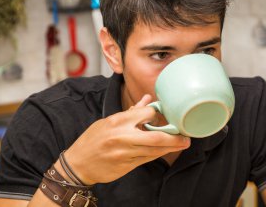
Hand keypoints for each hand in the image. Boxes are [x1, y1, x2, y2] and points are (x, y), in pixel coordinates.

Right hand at [63, 94, 190, 183]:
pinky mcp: (126, 166)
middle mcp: (122, 137)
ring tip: (182, 144)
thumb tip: (147, 100)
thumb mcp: (108, 121)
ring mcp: (125, 153)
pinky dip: (157, 154)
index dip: (157, 114)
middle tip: (187, 138)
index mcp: (117, 121)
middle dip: (175, 138)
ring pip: (154, 150)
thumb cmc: (93, 139)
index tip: (164, 115)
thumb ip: (130, 112)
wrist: (78, 164)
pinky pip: (147, 159)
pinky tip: (165, 151)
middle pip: (156, 137)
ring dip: (170, 147)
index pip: (146, 114)